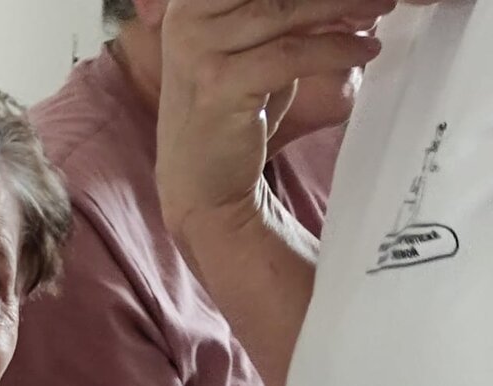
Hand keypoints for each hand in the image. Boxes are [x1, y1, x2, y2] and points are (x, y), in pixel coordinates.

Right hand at [154, 0, 391, 242]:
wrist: (199, 180)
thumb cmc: (231, 109)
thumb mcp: (256, 46)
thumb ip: (288, 11)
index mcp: (194, 0)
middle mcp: (188, 17)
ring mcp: (197, 50)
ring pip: (283, 8)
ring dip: (344, 4)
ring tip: (383, 5)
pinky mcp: (217, 85)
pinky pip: (288, 54)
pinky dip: (335, 48)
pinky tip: (365, 50)